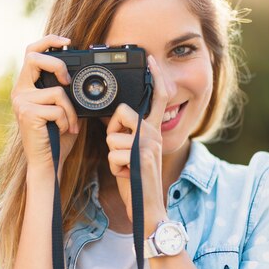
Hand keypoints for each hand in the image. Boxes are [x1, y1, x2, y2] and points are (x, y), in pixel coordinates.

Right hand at [11, 35, 80, 178]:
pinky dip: (67, 120)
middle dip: (57, 65)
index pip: (31, 52)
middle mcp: (20, 91)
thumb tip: (82, 75)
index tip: (66, 41)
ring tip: (68, 124)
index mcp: (27, 85)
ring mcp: (21, 102)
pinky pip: (57, 108)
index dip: (48, 41)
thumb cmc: (57, 136)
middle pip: (35, 58)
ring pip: (57, 91)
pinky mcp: (28, 113)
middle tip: (68, 81)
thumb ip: (66, 90)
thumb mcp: (63, 107)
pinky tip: (62, 130)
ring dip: (70, 110)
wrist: (48, 161)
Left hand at [105, 55, 169, 232]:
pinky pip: (114, 154)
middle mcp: (154, 134)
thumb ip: (128, 134)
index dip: (155, 78)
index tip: (151, 60)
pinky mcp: (141, 158)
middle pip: (123, 113)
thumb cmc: (137, 180)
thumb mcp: (133, 153)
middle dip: (113, 131)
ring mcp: (148, 146)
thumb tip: (113, 120)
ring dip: (113, 155)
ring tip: (125, 167)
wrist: (149, 209)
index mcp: (153, 130)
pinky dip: (114, 168)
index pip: (156, 99)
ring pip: (113, 136)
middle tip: (122, 151)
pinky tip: (126, 175)